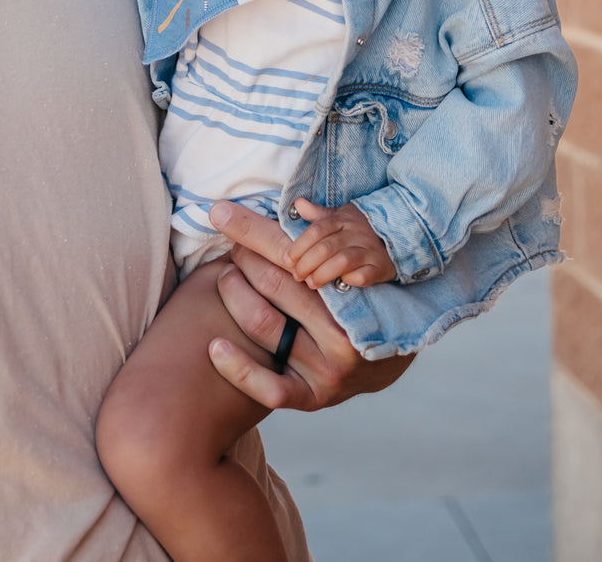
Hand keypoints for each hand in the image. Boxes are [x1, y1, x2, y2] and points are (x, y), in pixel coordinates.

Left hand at [207, 200, 412, 410]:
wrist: (386, 361)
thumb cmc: (359, 301)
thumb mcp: (350, 266)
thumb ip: (325, 235)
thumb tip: (295, 202)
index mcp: (352, 293)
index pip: (290, 252)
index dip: (253, 231)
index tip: (221, 213)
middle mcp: (342, 333)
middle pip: (275, 283)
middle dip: (245, 259)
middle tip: (233, 249)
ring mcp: (328, 369)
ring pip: (264, 326)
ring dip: (234, 295)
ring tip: (225, 279)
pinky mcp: (313, 398)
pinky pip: (269, 388)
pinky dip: (237, 368)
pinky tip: (214, 346)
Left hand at [286, 198, 396, 288]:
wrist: (398, 235)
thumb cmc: (361, 228)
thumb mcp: (340, 216)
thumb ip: (318, 213)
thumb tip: (298, 203)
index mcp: (343, 219)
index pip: (318, 230)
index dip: (300, 245)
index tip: (288, 259)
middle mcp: (356, 233)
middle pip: (327, 247)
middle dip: (307, 263)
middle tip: (297, 275)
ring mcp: (369, 250)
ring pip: (343, 261)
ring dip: (323, 274)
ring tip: (311, 283)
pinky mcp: (381, 267)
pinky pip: (364, 275)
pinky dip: (351, 280)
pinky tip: (340, 283)